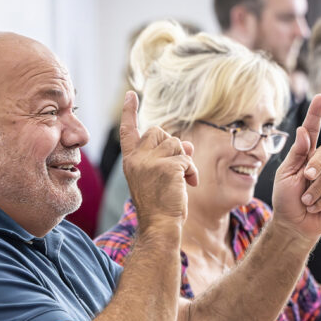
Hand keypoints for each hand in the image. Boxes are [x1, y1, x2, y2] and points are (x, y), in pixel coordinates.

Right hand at [119, 91, 198, 229]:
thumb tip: (189, 143)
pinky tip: (190, 185)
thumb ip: (169, 157)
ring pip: (176, 143)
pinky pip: (187, 158)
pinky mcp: (167, 167)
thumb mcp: (160, 178)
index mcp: (131, 161)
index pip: (128, 131)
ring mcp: (150, 162)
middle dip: (173, 144)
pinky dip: (192, 171)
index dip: (130, 112)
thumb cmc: (160, 205)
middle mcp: (137, 159)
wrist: (160, 226)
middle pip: (158, 131)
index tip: (131, 94)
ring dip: (185, 160)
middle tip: (177, 166)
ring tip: (183, 179)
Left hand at [270, 94, 320, 241]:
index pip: (313, 130)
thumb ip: (297, 154)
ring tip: (305, 200)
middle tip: (305, 180)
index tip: (320, 97)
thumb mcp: (285, 174)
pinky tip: (314, 207)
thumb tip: (303, 131)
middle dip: (315, 167)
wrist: (293, 224)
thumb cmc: (286, 199)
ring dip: (314, 191)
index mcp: (306, 155)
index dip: (316, 114)